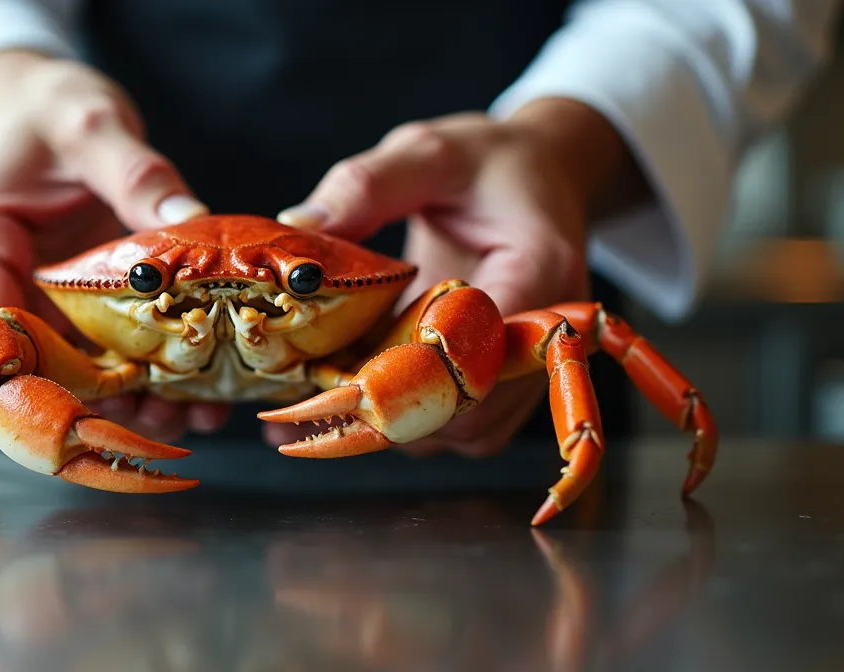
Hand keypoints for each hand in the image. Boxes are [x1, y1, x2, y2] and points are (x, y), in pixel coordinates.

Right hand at [0, 49, 228, 441]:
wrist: (41, 104)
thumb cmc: (50, 107)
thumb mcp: (91, 124)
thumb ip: (135, 173)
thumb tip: (188, 220)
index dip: (40, 374)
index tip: (107, 399)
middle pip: (36, 365)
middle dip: (101, 400)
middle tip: (168, 418)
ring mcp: (38, 298)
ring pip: (76, 370)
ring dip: (133, 397)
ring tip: (195, 415)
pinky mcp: (75, 303)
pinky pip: (106, 349)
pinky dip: (148, 371)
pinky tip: (198, 389)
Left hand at [270, 98, 644, 456]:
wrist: (540, 175)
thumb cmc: (487, 163)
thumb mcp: (428, 152)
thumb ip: (368, 185)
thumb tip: (299, 226)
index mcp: (539, 270)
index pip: (477, 350)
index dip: (404, 369)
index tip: (335, 366)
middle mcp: (545, 337)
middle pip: (469, 410)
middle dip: (386, 407)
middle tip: (309, 389)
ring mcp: (528, 370)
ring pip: (459, 432)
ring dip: (390, 420)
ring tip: (318, 393)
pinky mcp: (502, 386)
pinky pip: (455, 426)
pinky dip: (403, 418)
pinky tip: (352, 389)